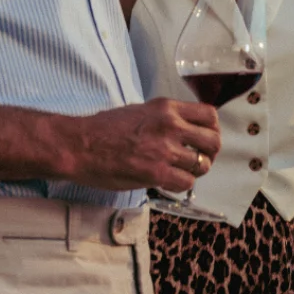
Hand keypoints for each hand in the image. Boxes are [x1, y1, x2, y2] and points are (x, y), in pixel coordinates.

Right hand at [59, 98, 221, 193]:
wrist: (80, 145)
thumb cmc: (103, 129)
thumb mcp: (140, 110)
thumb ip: (165, 118)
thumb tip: (185, 131)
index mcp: (166, 108)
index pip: (209, 115)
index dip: (211, 130)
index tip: (204, 138)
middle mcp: (170, 125)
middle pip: (213, 141)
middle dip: (209, 153)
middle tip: (198, 159)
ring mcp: (164, 149)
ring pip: (202, 165)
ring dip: (194, 171)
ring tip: (180, 172)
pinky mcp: (156, 172)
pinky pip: (186, 182)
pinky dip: (181, 185)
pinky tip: (168, 182)